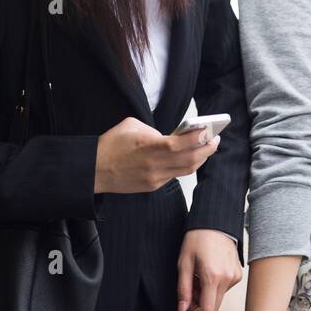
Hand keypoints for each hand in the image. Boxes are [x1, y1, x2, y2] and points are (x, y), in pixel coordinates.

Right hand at [94, 117, 218, 194]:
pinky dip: (185, 165)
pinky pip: (175, 175)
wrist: (95, 170)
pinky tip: (190, 157)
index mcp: (148, 146)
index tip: (208, 130)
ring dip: (200, 158)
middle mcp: (154, 164)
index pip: (179, 144)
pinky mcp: (152, 186)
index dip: (197, 138)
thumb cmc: (111, 145)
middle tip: (214, 139)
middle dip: (206, 149)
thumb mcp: (131, 125)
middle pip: (189, 160)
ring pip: (186, 170)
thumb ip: (154, 129)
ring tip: (207, 147)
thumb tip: (170, 135)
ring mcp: (154, 178)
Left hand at [176, 229, 242, 310]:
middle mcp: (227, 279)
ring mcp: (235, 277)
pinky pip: (224, 289)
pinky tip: (206, 275)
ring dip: (205, 296)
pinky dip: (214, 288)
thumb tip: (182, 310)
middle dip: (198, 307)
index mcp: (212, 277)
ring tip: (196, 280)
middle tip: (187, 296)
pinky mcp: (238, 274)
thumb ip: (183, 289)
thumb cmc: (197, 239)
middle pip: (214, 308)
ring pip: (218, 299)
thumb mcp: (184, 263)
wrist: (215, 222)